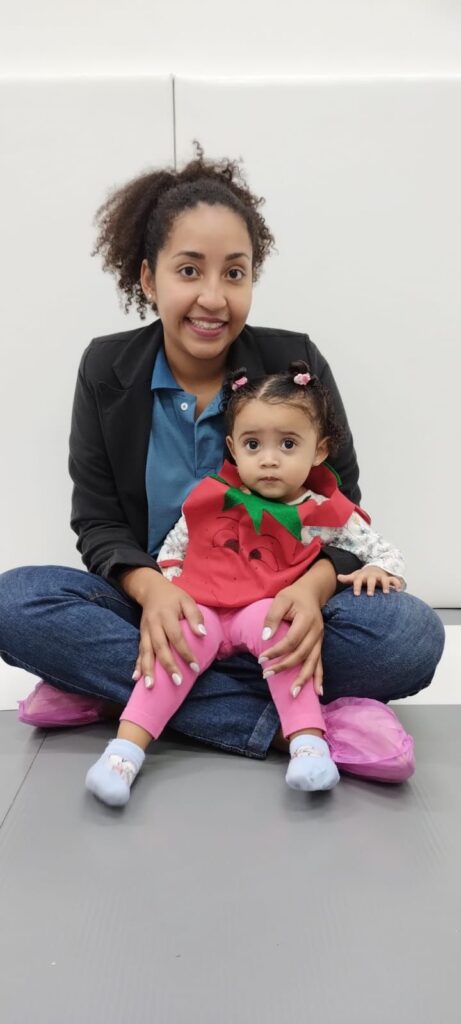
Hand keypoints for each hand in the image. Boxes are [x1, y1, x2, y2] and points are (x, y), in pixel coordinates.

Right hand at [119, 568, 205, 688]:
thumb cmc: (173, 597)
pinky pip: (139, 652)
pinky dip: (137, 665)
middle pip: (160, 647)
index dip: (185, 652)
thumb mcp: (187, 600)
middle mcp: (154, 625)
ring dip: (148, 670)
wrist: (151, 589)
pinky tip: (136, 678)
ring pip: (146, 652)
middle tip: (177, 682)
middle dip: (168, 665)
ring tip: (150, 686)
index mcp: (166, 615)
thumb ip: (195, 616)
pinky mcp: (141, 635)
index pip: (176, 637)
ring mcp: (145, 631)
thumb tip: (202, 634)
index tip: (195, 667)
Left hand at [259, 578, 325, 696]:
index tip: (261, 659)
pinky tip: (318, 692)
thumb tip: (265, 637)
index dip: (276, 651)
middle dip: (284, 666)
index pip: (291, 640)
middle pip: (301, 654)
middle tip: (266, 675)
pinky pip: (320, 663)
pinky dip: (319, 678)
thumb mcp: (280, 599)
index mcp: (307, 620)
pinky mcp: (319, 645)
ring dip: (303, 679)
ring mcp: (320, 640)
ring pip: (313, 662)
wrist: (311, 592)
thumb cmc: (293, 596)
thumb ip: (272, 617)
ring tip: (293, 693)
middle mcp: (316, 632)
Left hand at [337, 565, 402, 595]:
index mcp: (363, 576)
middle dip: (371, 586)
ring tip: (387, 593)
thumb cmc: (363, 576)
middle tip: (370, 595)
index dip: (357, 586)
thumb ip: (348, 578)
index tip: (356, 594)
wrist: (375, 568)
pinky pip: (394, 580)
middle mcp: (372, 576)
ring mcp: (381, 577)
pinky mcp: (389, 579)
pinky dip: (397, 585)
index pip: (358, 580)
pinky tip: (399, 591)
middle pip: (371, 580)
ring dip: (385, 585)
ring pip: (384, 580)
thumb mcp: (356, 576)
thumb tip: (338, 577)